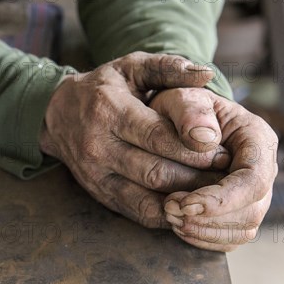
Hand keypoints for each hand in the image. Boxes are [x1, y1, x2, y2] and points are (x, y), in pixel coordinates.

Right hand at [40, 52, 230, 227]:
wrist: (57, 115)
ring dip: (185, 200)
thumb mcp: (131, 67)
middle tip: (225, 177)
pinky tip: (188, 208)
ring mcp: (97, 175)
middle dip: (196, 177)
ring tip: (213, 195)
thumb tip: (207, 75)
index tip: (223, 151)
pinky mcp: (99, 194)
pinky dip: (166, 216)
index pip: (157, 135)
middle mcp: (99, 146)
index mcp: (110, 110)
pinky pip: (137, 213)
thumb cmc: (104, 88)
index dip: (193, 147)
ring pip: (148, 197)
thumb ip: (169, 67)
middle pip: (156, 171)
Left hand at [153, 88, 278, 251]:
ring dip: (204, 230)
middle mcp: (262, 170)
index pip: (254, 179)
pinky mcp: (238, 213)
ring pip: (243, 230)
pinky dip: (204, 239)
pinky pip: (230, 239)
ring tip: (170, 215)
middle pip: (252, 211)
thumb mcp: (182, 96)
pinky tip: (178, 226)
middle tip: (169, 208)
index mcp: (257, 139)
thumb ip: (191, 110)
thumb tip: (204, 140)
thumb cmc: (181, 107)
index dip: (222, 199)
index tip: (185, 204)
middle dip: (209, 217)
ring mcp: (253, 195)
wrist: (177, 120)